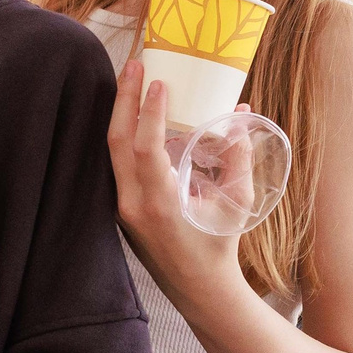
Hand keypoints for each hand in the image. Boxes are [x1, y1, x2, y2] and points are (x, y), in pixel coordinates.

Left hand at [107, 64, 244, 300]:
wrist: (197, 288)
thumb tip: (240, 111)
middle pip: (116, 142)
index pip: (145, 149)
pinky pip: (116, 161)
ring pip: (111, 150)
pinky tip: (133, 109)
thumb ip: (237, 158)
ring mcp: (121, 205)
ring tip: (131, 78)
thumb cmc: (219, 247)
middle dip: (124, 98)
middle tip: (135, 63)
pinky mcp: (121, 204)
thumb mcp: (236, 203)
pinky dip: (124, 131)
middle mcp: (132, 204)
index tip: (158, 83)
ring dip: (120, 111)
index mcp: (160, 204)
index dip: (149, 113)